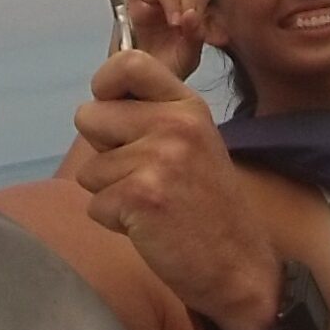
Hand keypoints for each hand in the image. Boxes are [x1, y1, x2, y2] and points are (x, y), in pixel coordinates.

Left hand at [71, 47, 281, 329]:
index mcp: (186, 105)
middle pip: (89, 116)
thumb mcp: (192, 142)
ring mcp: (158, 159)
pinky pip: (95, 204)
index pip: (128, 63)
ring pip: (90, 168)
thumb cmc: (207, 206)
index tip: (109, 104)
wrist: (239, 266)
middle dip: (103, 151)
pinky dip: (115, 221)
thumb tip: (98, 98)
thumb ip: (152, 115)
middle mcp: (174, 124)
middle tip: (143, 174)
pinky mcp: (142, 196)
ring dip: (111, 192)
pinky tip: (150, 226)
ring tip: (153, 203)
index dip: (105, 83)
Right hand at [121, 0, 230, 78]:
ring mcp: (152, 4)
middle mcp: (173, 2)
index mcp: (192, 11)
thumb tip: (190, 15)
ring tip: (172, 22)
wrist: (146, 89)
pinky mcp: (132, 10)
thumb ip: (195, 35)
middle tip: (184, 23)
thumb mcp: (190, 56)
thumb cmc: (169, 73)